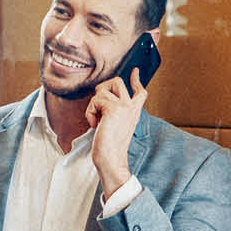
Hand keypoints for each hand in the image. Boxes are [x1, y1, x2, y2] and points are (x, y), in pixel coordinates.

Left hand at [86, 66, 147, 194]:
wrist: (110, 159)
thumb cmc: (109, 146)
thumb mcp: (114, 124)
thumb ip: (113, 110)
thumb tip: (102, 95)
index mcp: (134, 112)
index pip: (140, 91)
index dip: (136, 80)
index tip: (135, 71)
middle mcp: (132, 107)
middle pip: (117, 81)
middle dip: (103, 89)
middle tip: (98, 105)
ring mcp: (125, 106)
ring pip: (103, 89)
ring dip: (93, 104)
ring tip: (97, 121)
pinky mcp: (114, 108)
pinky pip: (95, 100)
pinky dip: (90, 113)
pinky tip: (95, 125)